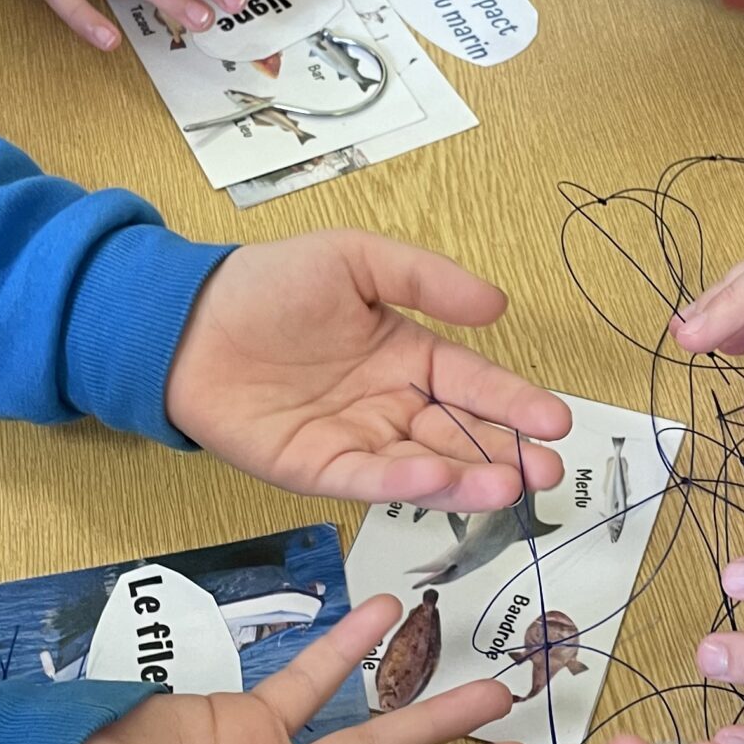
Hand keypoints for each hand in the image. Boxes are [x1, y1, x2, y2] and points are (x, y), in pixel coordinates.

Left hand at [166, 233, 570, 505]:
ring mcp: (356, 440)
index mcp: (407, 355)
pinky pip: (368, 477)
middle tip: (548, 469)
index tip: (557, 420)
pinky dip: (405, 481)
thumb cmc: (268, 284)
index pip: (475, 384)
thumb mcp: (357, 258)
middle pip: (461, 435)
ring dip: (469, 478)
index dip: (516, 403)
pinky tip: (439, 477)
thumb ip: (427, 279)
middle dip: (508, 455)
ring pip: (425, 465)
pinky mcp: (316, 468)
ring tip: (511, 485)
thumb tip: (497, 305)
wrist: (186, 320)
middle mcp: (390, 405)